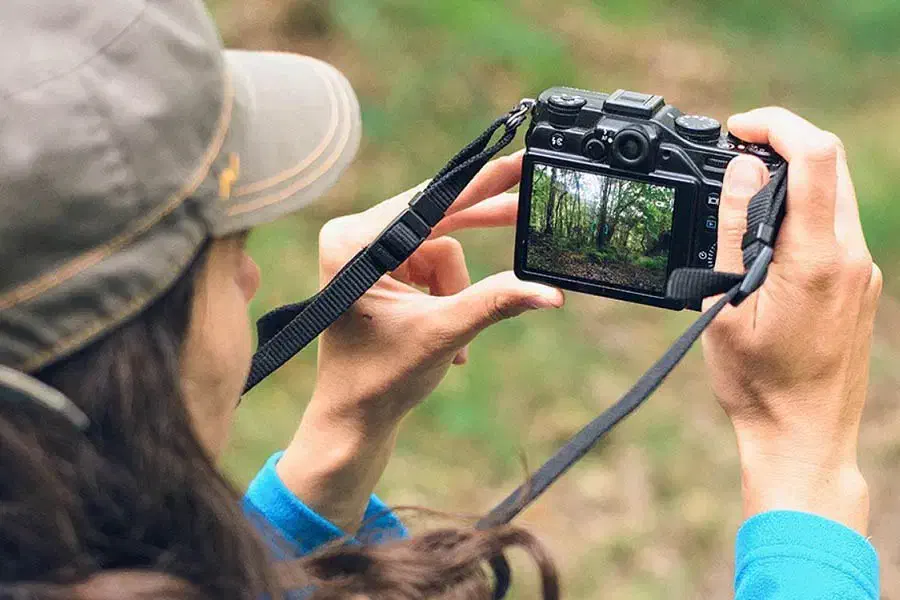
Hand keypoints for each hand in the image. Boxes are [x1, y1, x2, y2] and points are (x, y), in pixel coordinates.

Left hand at [277, 152, 563, 531]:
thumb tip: (549, 290)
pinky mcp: (379, 271)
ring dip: (457, 294)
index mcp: (355, 243)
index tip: (517, 163)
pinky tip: (447, 339)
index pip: (430, 203)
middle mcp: (355, 239)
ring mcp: (367, 254)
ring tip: (454, 340)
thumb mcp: (443, 332)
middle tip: (528, 208)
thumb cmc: (380, 378)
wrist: (354, 417)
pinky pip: (432, 268)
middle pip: (436, 219)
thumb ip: (496, 302)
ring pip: (442, 251)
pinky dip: (448, 299)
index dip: (480, 186)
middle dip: (480, 229)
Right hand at [704, 108, 881, 533]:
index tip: (737, 129)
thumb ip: (735, 230)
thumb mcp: (727, 303)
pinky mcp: (859, 284)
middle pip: (830, 165)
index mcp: (817, 257)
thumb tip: (744, 168)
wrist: (804, 434)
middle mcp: (851, 256)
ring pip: (833, 195)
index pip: (815, 155)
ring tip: (741, 204)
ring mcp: (861, 270)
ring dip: (790, 181)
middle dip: (781, 145)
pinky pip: (833, 227)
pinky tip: (764, 244)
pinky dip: (800, 214)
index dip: (776, 124)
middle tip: (732, 158)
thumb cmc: (759, 381)